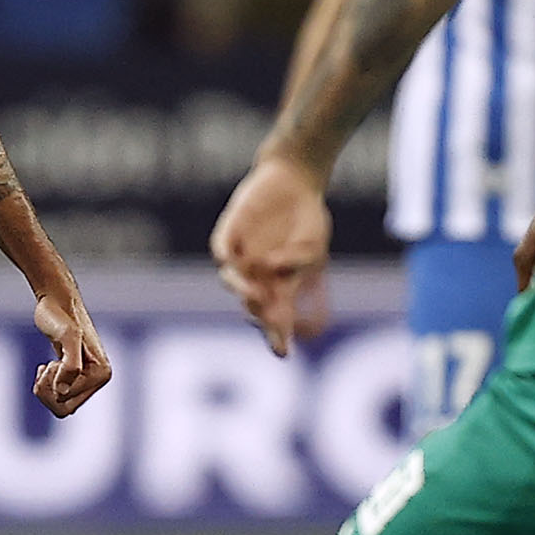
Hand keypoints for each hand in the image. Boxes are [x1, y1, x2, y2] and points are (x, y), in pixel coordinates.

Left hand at [29, 288, 111, 417]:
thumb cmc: (59, 315)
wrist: (56, 300)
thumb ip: (70, 365)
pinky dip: (46, 385)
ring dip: (46, 388)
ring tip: (47, 366)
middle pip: (64, 410)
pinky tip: (48, 365)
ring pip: (59, 405)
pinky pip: (58, 397)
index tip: (55, 361)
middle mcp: (100, 378)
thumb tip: (63, 393)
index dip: (53, 386)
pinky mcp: (76, 375)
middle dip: (48, 392)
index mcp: (102, 373)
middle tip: (45, 367)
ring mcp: (88, 378)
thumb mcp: (67, 336)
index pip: (68, 404)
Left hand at [210, 156, 331, 355]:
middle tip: (272, 321)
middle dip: (261, 317)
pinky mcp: (230, 233)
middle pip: (254, 305)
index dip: (279, 336)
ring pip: (233, 281)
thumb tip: (273, 267)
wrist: (294, 182)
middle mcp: (258, 276)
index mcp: (281, 285)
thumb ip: (298, 260)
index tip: (283, 352)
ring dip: (240, 290)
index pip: (278, 318)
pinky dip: (224, 255)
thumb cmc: (307, 219)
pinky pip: (221, 248)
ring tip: (253, 294)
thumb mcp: (313, 243)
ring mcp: (242, 256)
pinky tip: (228, 260)